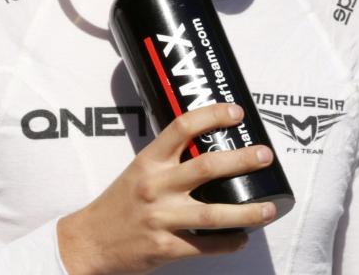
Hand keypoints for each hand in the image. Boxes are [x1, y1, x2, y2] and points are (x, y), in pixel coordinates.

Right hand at [56, 103, 277, 274]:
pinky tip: (243, 239)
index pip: (182, 127)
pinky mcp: (165, 247)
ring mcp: (161, 218)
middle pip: (207, 166)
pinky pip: (205, 246)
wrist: (88, 241)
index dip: (212, 115)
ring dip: (247, 211)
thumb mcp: (138, 171)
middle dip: (242, 160)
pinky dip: (228, 243)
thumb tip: (209, 147)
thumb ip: (168, 160)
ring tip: (270, 208)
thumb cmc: (118, 203)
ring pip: (214, 213)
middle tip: (265, 155)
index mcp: (149, 161)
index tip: (236, 112)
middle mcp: (156, 186)